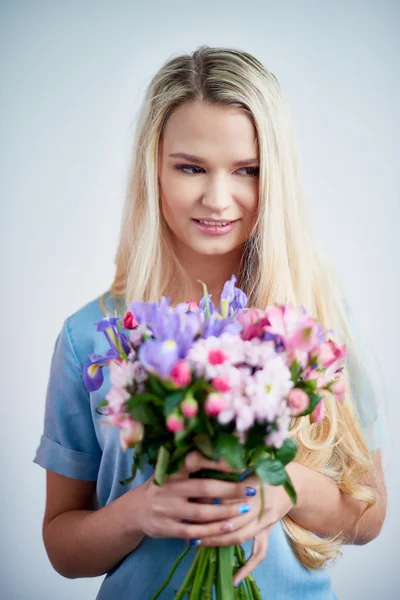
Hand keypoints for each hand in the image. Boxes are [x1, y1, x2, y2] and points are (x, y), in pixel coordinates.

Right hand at [130, 451, 259, 541]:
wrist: (136, 510)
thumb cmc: (163, 486)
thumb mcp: (171, 471)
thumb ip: (193, 466)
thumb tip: (228, 456)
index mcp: (172, 469)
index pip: (196, 460)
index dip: (217, 461)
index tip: (240, 463)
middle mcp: (170, 487)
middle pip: (204, 488)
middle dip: (230, 489)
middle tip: (251, 490)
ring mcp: (167, 508)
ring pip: (201, 512)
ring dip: (225, 511)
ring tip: (245, 509)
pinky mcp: (167, 527)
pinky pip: (193, 531)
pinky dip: (212, 530)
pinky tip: (228, 527)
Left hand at [199, 470, 296, 585]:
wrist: (293, 482)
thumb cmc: (266, 470)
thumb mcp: (248, 466)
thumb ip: (228, 472)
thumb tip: (201, 477)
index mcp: (253, 489)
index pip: (226, 499)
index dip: (208, 503)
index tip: (190, 503)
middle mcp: (259, 508)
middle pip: (230, 520)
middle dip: (207, 525)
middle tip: (187, 526)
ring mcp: (265, 522)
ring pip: (240, 536)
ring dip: (217, 541)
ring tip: (197, 542)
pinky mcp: (267, 531)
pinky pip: (259, 553)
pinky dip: (247, 567)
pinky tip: (235, 579)